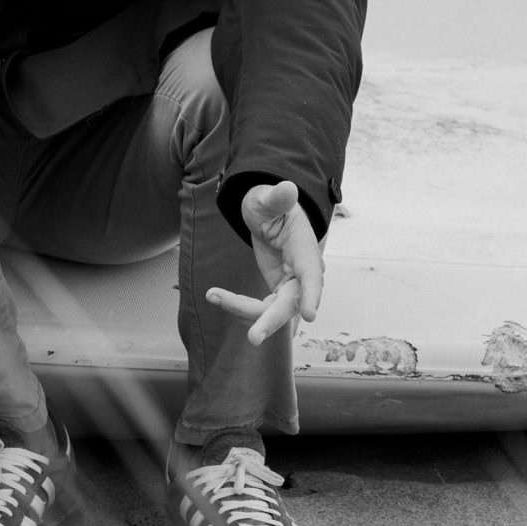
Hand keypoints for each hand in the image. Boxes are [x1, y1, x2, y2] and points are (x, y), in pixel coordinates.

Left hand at [208, 180, 324, 345]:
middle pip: (291, 302)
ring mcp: (291, 285)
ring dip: (245, 311)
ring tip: (214, 296)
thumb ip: (276, 198)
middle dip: (272, 320)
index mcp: (304, 249)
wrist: (267, 214)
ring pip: (274, 310)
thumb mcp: (268, 198)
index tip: (311, 314)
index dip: (312, 294)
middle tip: (253, 338)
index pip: (312, 275)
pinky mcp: (278, 291)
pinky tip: (216, 296)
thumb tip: (287, 188)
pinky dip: (238, 304)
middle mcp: (302, 272)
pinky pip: (260, 306)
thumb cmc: (270, 204)